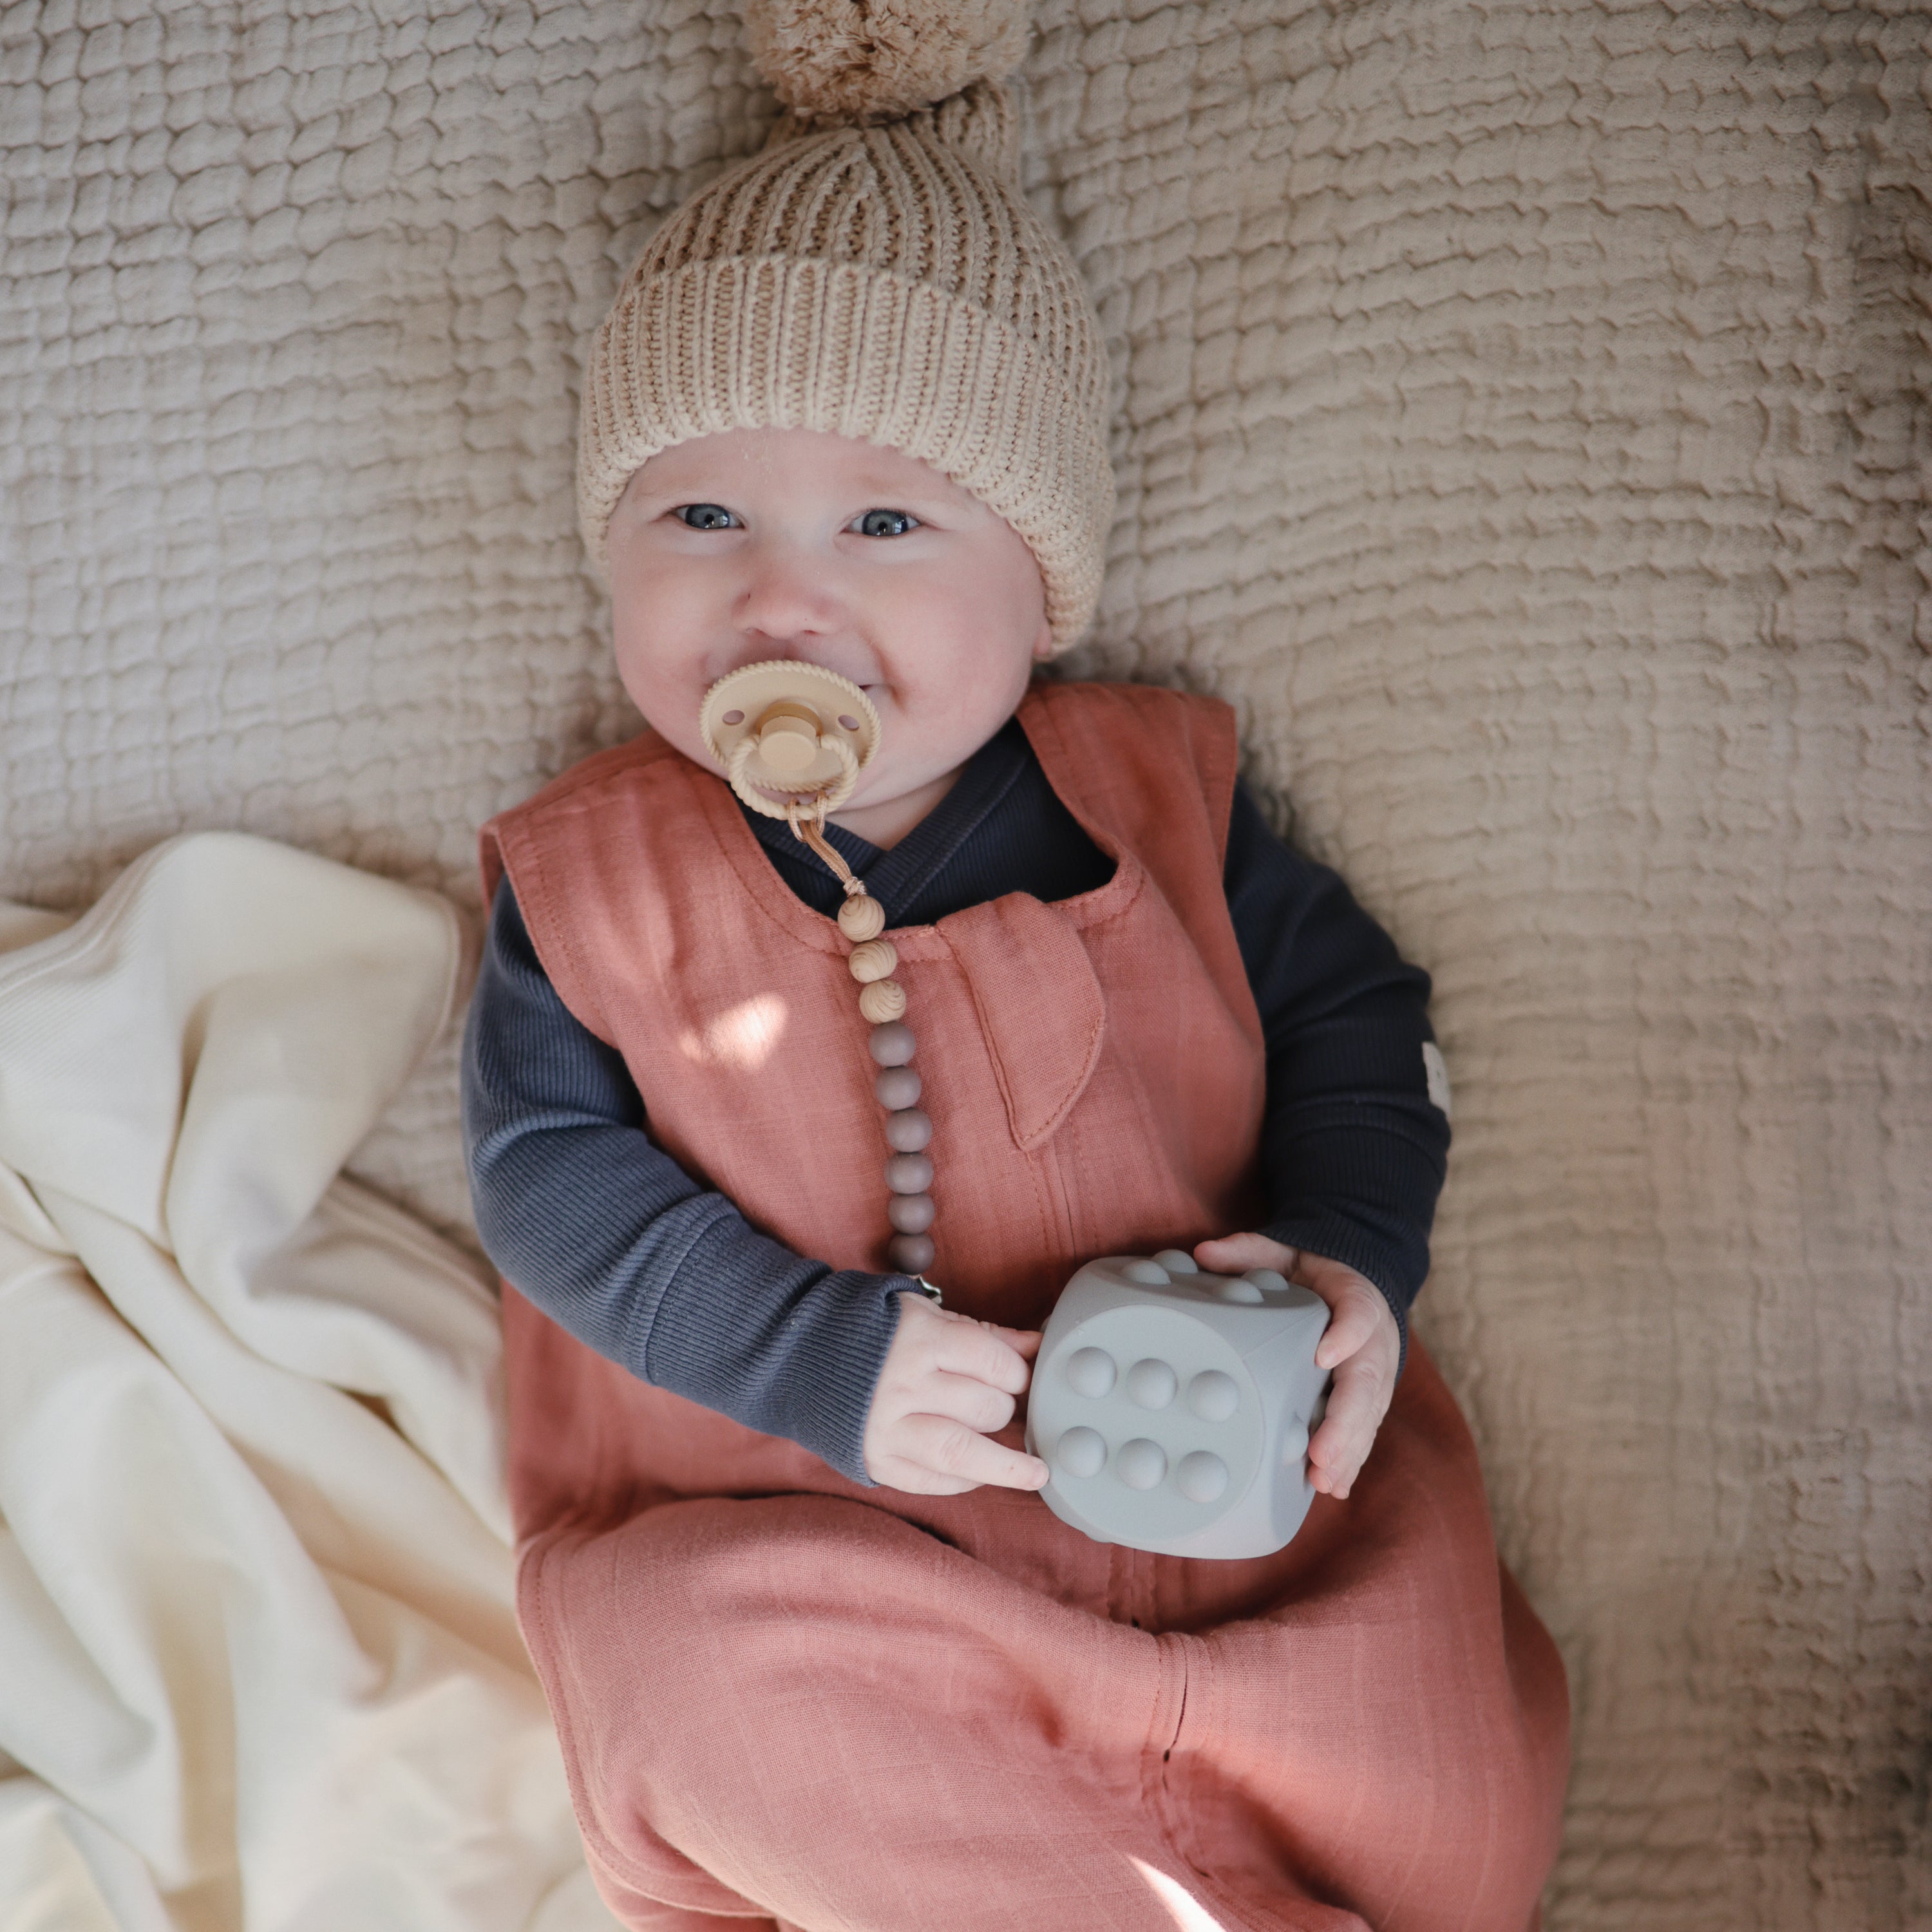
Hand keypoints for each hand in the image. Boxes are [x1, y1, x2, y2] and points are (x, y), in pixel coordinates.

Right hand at [862, 1293, 1049, 1495]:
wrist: (799, 1357)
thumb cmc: (874, 1333)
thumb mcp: (926, 1317)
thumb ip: (983, 1334)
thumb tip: (1037, 1345)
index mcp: (917, 1338)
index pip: (990, 1361)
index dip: (1017, 1372)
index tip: (1021, 1378)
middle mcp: (901, 1385)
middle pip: (982, 1407)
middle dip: (1004, 1409)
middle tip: (1005, 1408)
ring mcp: (886, 1428)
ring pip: (961, 1454)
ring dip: (1006, 1466)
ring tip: (1034, 1472)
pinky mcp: (875, 1460)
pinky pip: (930, 1481)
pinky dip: (963, 1481)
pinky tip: (979, 1474)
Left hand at [1191, 1232, 1398, 1500]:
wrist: (1356, 1279)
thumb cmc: (1311, 1270)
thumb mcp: (1283, 1251)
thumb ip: (1249, 1251)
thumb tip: (1202, 1252)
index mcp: (1356, 1298)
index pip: (1357, 1314)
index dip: (1344, 1335)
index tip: (1323, 1356)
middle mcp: (1375, 1341)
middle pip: (1366, 1381)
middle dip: (1345, 1419)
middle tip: (1321, 1453)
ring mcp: (1377, 1373)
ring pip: (1369, 1414)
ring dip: (1348, 1450)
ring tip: (1324, 1481)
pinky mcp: (1371, 1398)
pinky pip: (1365, 1430)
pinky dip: (1351, 1459)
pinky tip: (1333, 1487)